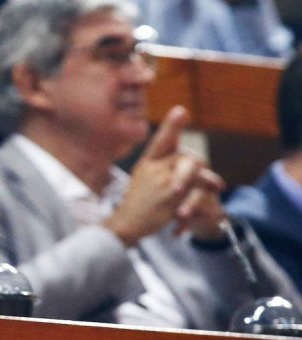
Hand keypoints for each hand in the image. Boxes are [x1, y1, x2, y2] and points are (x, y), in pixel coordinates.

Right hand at [104, 106, 223, 245]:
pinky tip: (212, 209)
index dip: (171, 126)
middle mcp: (154, 168)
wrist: (127, 223)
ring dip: (208, 181)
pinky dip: (204, 199)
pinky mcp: (170, 197)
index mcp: (147, 161)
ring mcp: (162, 182)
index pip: (161, 140)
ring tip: (217, 187)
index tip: (181, 111)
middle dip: (201, 166)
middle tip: (214, 179)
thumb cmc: (137, 200)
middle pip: (186, 157)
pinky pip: (195, 192)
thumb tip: (184, 154)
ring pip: (194, 173)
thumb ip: (161, 163)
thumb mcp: (143, 176)